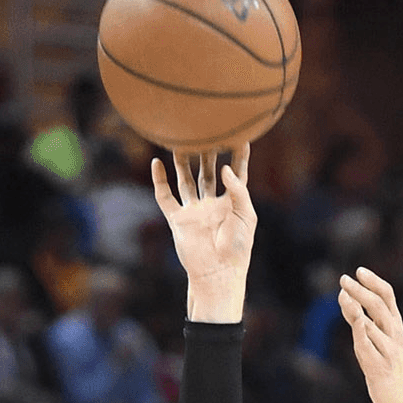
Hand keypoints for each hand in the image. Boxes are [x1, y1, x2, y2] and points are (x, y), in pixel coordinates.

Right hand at [151, 146, 255, 321]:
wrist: (218, 272)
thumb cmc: (238, 248)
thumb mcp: (245, 216)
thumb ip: (237, 190)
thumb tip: (224, 168)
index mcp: (232, 203)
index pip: (237, 173)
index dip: (238, 155)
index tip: (240, 134)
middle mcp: (212, 204)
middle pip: (207, 172)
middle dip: (206, 153)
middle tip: (204, 130)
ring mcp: (194, 211)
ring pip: (186, 180)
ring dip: (183, 162)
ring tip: (180, 140)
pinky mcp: (178, 219)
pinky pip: (165, 197)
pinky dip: (160, 181)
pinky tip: (156, 164)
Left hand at [339, 267, 402, 402]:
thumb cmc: (389, 369)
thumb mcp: (377, 341)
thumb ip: (361, 321)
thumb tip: (346, 297)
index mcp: (395, 326)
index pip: (388, 297)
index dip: (374, 282)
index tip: (359, 270)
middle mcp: (394, 336)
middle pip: (380, 306)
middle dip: (362, 291)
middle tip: (344, 279)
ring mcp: (388, 351)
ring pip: (374, 324)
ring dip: (357, 309)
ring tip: (343, 296)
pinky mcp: (379, 368)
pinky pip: (369, 348)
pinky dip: (362, 334)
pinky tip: (356, 323)